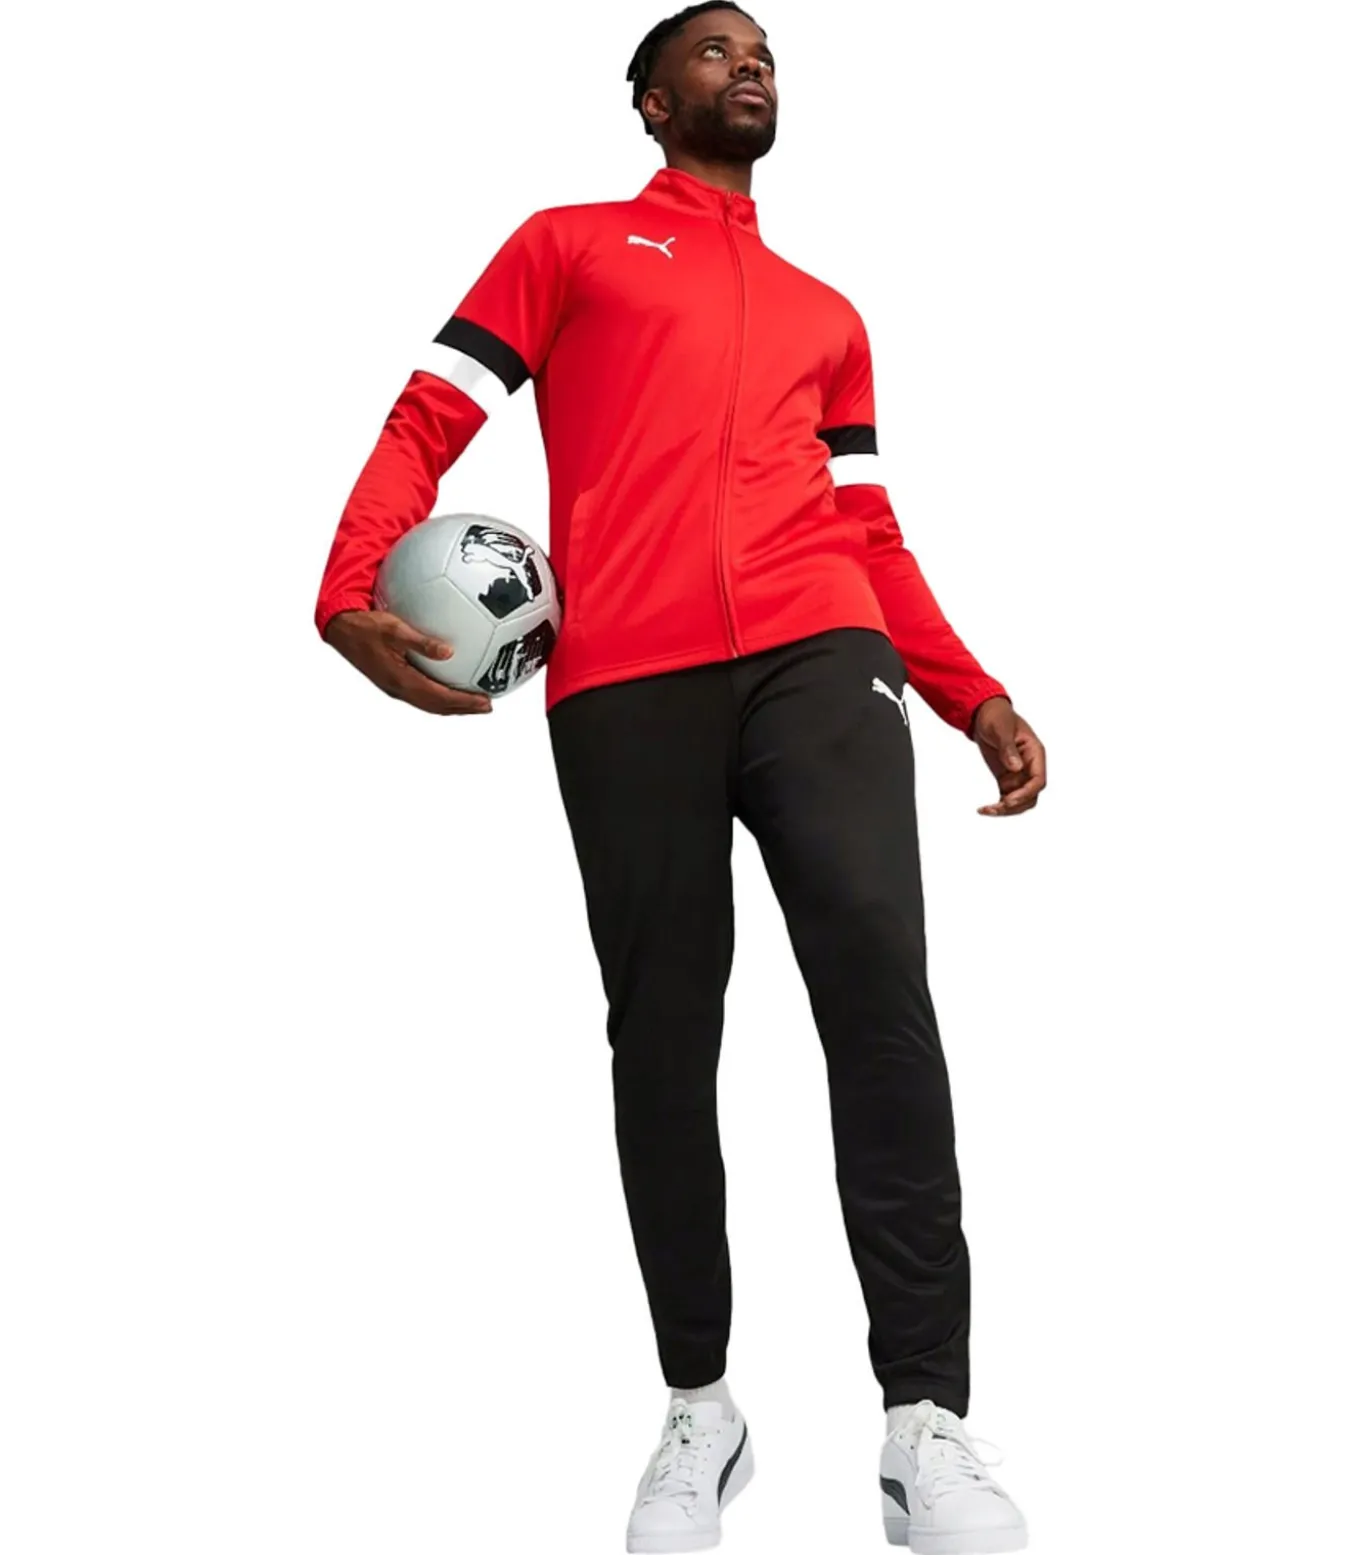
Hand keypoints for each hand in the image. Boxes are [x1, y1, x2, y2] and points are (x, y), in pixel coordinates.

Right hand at [323, 610, 492, 715]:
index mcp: (401, 680)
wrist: (341, 630)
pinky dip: (439, 696)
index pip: (440, 697)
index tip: (485, 702)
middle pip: (438, 706)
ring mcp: (395, 687)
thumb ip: (422, 642)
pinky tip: (449, 687)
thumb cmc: (366, 626)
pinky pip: (422, 694)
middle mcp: (399, 689)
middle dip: (463, 709)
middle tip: (487, 706)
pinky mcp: (393, 682)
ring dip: (453, 705)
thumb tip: (449, 651)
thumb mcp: (394, 629)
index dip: (464, 702)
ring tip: (473, 702)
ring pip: (429, 703)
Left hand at [970, 697, 1045, 815]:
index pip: (1038, 781)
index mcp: (1035, 753)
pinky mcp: (1007, 779)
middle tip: (995, 808)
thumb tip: (1017, 768)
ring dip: (1006, 809)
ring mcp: (1019, 774)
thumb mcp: (1001, 729)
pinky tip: (985, 809)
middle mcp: (1030, 767)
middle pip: (1031, 795)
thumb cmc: (996, 717)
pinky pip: (1007, 798)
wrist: (984, 715)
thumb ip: (1008, 748)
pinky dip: (999, 806)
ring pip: (1020, 801)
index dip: (1026, 793)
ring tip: (987, 810)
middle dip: (1016, 805)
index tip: (1008, 800)